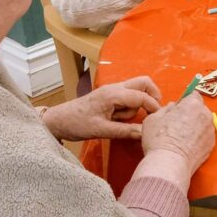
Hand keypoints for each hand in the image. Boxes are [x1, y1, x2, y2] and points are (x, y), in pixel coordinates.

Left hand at [42, 76, 161, 140]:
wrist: (57, 120)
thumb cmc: (77, 124)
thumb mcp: (101, 130)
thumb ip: (125, 131)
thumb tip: (145, 133)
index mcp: (113, 94)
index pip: (142, 96)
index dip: (153, 107)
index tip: (158, 120)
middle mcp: (115, 88)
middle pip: (144, 82)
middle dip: (152, 95)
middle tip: (152, 112)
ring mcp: (112, 90)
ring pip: (137, 90)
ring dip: (137, 105)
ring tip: (121, 121)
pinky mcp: (109, 96)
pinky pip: (128, 96)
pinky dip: (130, 106)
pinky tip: (119, 118)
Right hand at [140, 93, 214, 173]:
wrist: (169, 163)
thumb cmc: (159, 138)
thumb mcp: (154, 117)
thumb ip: (167, 108)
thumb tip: (173, 107)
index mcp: (193, 104)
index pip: (193, 94)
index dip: (184, 101)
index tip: (177, 108)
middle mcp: (206, 115)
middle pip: (199, 109)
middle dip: (190, 113)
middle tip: (176, 124)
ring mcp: (210, 131)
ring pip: (203, 123)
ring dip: (195, 127)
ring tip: (180, 137)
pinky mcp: (211, 145)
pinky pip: (204, 137)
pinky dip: (198, 139)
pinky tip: (186, 146)